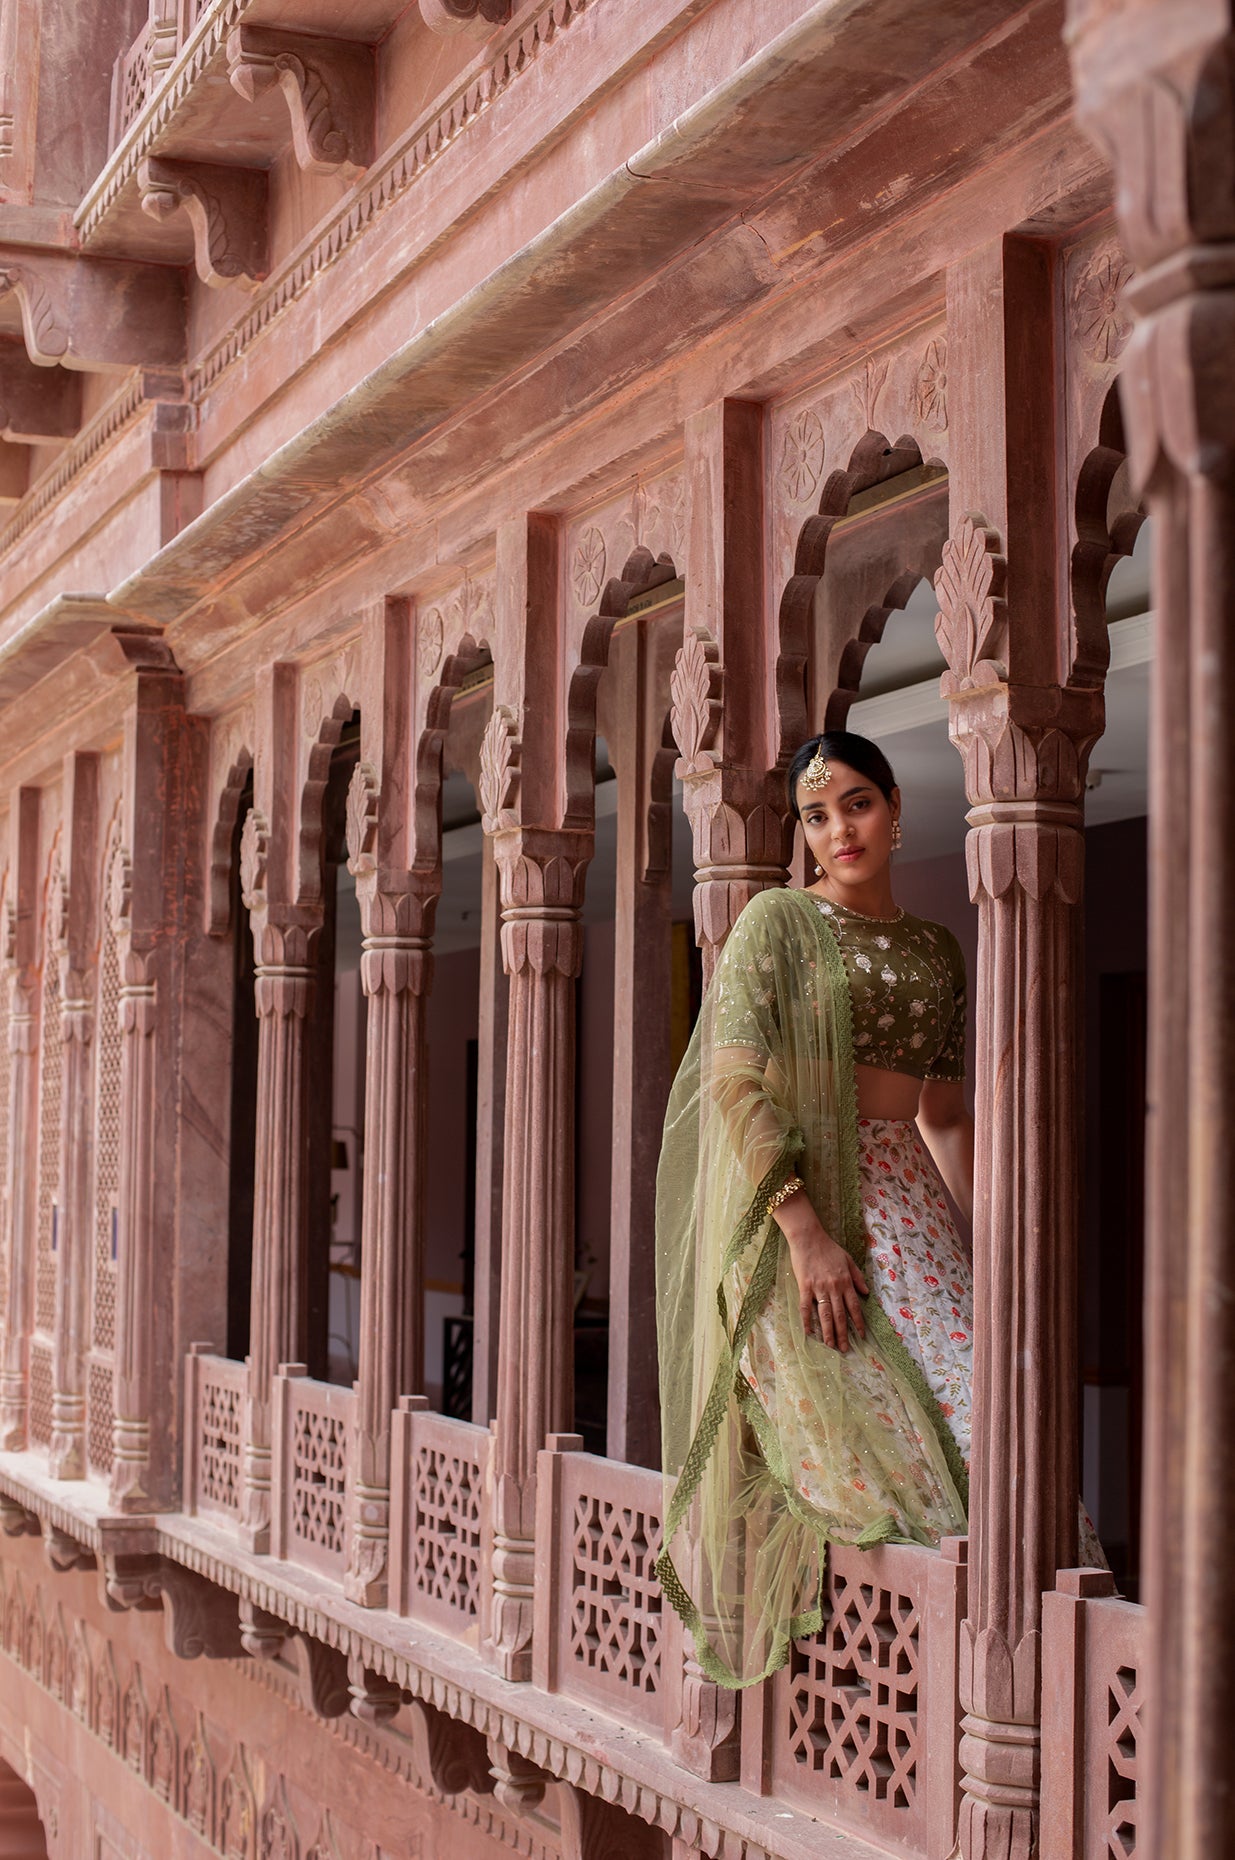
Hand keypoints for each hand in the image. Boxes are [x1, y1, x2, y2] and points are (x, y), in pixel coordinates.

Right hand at [783, 1216, 869, 1353]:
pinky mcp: (805, 1286)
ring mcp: (819, 1288)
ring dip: (829, 1332)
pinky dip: (807, 1321)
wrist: (808, 1238)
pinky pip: (806, 1307)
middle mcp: (834, 1288)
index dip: (859, 1323)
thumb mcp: (848, 1260)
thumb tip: (866, 1293)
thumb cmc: (828, 1248)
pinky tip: (809, 1332)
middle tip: (845, 1349)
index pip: (854, 1307)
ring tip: (831, 1346)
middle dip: (844, 1334)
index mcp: (846, 1282)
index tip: (861, 1336)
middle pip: (841, 1316)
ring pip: (825, 1315)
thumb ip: (858, 1277)